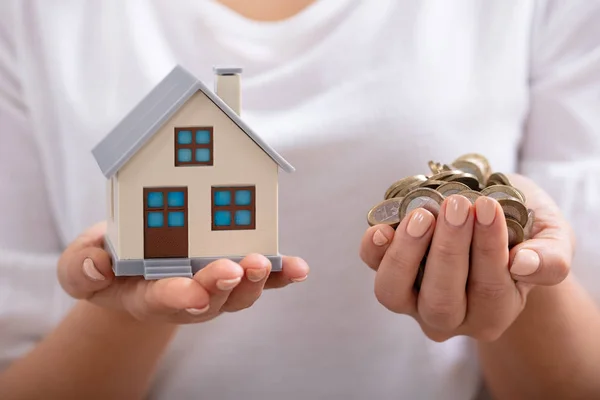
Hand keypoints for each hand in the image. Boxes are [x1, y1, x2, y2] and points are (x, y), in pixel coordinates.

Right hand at [57, 222, 308, 323]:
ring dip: (257, 280)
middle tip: (235, 268)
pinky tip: (298, 267)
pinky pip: (261, 278)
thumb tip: (96, 265)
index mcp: (148, 297)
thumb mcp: (81, 265)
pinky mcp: (234, 271)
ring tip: (266, 262)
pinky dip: (281, 275)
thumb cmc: (109, 266)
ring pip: (239, 292)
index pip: (163, 301)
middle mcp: (187, 296)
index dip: (179, 297)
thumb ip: (81, 269)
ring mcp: (214, 287)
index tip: (193, 292)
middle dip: (223, 286)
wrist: (136, 269)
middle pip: (210, 299)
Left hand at [359, 174, 573, 341]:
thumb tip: (523, 264)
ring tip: (423, 214)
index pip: (490, 291)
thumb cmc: (523, 232)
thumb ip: (551, 258)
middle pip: (441, 300)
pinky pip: (371, 266)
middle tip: (457, 205)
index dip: (487, 248)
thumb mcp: (552, 238)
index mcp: (494, 312)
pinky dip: (373, 248)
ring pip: (395, 292)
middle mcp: (449, 315)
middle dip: (448, 250)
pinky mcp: (388, 270)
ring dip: (407, 252)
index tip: (487, 206)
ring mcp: (412, 297)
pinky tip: (384, 226)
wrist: (489, 218)